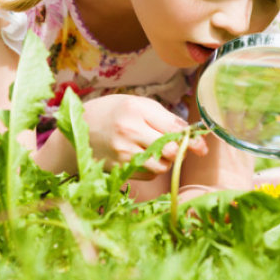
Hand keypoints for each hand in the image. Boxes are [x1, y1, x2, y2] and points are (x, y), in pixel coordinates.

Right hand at [82, 95, 207, 177]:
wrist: (78, 128)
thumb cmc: (114, 112)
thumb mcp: (138, 104)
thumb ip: (165, 118)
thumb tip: (192, 134)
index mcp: (136, 109)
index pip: (174, 129)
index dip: (192, 140)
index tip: (201, 147)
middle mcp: (129, 131)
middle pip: (170, 150)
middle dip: (179, 151)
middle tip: (177, 147)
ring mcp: (121, 152)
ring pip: (160, 166)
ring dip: (165, 161)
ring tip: (157, 151)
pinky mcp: (117, 168)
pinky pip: (147, 175)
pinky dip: (152, 169)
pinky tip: (143, 157)